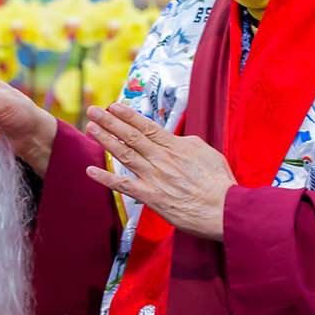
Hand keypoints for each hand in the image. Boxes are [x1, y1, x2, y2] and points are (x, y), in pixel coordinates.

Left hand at [85, 102, 236, 239]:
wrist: (224, 208)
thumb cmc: (219, 183)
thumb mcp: (207, 153)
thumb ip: (187, 144)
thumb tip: (176, 141)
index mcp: (176, 146)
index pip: (147, 126)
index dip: (128, 115)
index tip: (114, 106)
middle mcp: (162, 158)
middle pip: (131, 136)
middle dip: (110, 121)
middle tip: (93, 111)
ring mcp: (154, 177)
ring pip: (124, 154)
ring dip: (105, 140)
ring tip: (90, 128)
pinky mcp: (151, 196)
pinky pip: (123, 185)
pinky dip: (105, 178)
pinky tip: (91, 171)